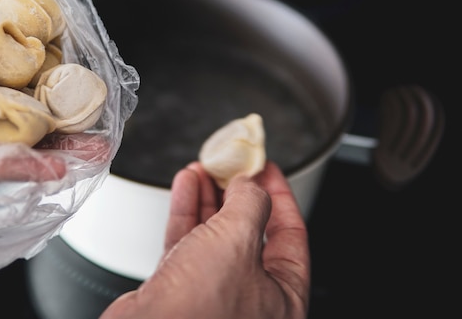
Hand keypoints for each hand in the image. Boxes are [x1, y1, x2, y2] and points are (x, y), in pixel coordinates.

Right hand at [100, 161, 309, 318]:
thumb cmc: (198, 311)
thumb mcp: (238, 241)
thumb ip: (250, 203)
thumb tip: (250, 184)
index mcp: (282, 296)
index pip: (291, 235)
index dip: (281, 196)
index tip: (268, 170)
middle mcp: (249, 296)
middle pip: (250, 231)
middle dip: (238, 192)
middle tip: (232, 166)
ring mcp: (213, 293)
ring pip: (215, 233)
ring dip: (209, 196)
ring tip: (204, 169)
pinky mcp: (180, 288)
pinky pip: (188, 241)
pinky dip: (187, 210)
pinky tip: (186, 186)